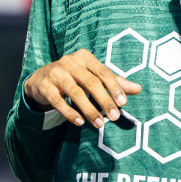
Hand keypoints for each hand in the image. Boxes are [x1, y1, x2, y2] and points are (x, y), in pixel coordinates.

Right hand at [24, 49, 141, 128]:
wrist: (42, 79)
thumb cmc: (75, 77)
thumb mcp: (94, 76)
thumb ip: (115, 82)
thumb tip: (138, 89)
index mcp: (85, 57)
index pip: (104, 72)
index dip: (115, 88)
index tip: (123, 103)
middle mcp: (70, 62)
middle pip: (91, 83)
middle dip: (104, 101)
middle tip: (115, 117)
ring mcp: (56, 73)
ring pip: (75, 93)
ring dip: (89, 110)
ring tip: (99, 124)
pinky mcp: (45, 86)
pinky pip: (58, 101)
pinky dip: (70, 113)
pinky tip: (79, 122)